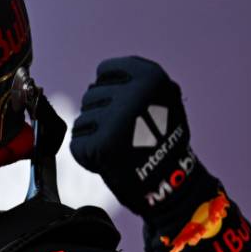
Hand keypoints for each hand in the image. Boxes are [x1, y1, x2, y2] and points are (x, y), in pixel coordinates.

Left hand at [69, 56, 213, 220]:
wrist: (171, 181)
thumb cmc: (163, 139)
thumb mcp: (162, 98)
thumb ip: (134, 82)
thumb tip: (101, 76)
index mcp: (149, 76)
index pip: (105, 70)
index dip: (110, 89)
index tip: (125, 106)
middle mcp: (131, 93)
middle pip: (91, 95)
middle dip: (102, 113)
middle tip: (127, 131)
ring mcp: (113, 119)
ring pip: (83, 119)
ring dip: (95, 133)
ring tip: (121, 145)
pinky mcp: (98, 145)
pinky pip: (79, 142)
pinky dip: (89, 153)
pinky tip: (111, 158)